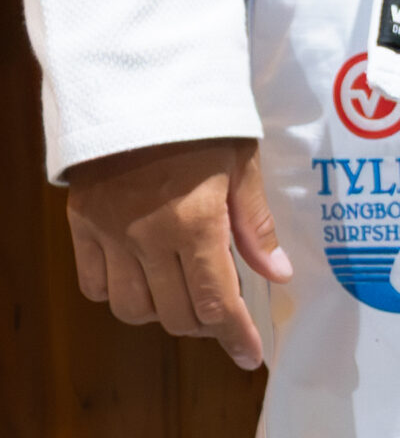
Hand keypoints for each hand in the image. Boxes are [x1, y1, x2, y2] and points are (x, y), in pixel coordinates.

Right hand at [66, 136, 291, 370]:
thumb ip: (255, 224)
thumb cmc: (198, 120)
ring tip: (184, 293)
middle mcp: (149, 239)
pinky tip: (141, 277)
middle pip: (176, 315)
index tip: (251, 354)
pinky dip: (118, 293)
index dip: (236, 336)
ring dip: (163, 312)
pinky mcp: (82, 225)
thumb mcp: (241, 161)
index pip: (216, 303)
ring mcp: (111, 235)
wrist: (135, 83)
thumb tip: (279, 275)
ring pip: (133, 309)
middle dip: (206, 325)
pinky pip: (94, 285)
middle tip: (223, 313)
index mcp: (195, 223)